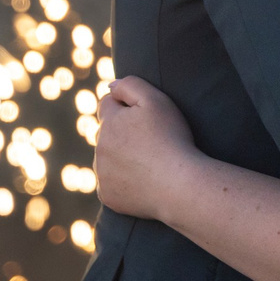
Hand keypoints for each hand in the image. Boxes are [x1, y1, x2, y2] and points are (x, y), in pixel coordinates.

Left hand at [94, 76, 195, 221]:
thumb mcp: (156, 100)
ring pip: (107, 159)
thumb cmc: (172, 139)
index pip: (107, 105)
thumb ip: (130, 85)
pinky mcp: (107, 196)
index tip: (146, 118)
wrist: (180, 185)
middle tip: (152, 141)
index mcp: (109, 122)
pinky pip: (111, 184)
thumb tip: (111, 86)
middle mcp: (99, 147)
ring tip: (150, 162)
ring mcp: (102, 174)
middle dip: (122, 133)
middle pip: (107, 133)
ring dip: (121, 157)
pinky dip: (123, 182)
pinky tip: (144, 181)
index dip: (126, 107)